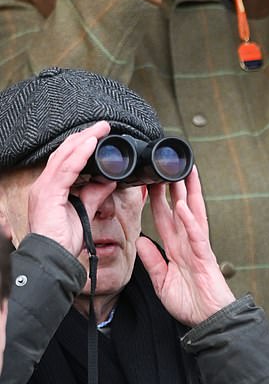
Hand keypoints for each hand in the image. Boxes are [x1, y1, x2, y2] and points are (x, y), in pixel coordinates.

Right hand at [26, 122, 115, 256]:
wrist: (53, 258)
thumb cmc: (63, 239)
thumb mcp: (84, 210)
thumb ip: (95, 193)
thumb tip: (109, 179)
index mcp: (52, 187)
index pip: (66, 159)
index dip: (83, 144)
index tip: (100, 133)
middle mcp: (44, 185)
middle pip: (64, 153)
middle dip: (85, 136)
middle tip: (104, 125)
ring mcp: (44, 189)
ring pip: (64, 157)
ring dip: (84, 140)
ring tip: (100, 129)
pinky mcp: (48, 195)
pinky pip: (65, 170)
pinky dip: (79, 156)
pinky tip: (91, 145)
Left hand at [138, 168, 234, 326]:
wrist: (207, 320)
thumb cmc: (190, 302)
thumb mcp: (162, 281)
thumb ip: (152, 261)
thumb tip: (140, 241)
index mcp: (177, 249)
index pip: (166, 218)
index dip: (159, 200)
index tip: (152, 182)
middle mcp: (188, 243)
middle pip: (181, 209)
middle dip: (175, 187)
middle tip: (169, 165)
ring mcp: (197, 248)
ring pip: (192, 215)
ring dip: (188, 194)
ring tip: (183, 173)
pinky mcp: (204, 258)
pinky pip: (196, 235)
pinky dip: (190, 220)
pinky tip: (185, 206)